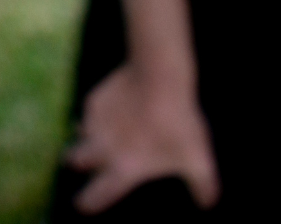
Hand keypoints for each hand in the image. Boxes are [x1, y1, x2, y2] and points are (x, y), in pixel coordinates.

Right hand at [62, 62, 218, 214]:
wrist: (159, 76)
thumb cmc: (178, 123)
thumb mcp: (198, 158)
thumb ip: (202, 185)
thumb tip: (207, 203)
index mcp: (123, 169)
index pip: (94, 196)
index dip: (86, 204)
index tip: (85, 205)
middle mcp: (101, 149)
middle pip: (74, 162)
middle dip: (78, 164)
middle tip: (89, 163)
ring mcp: (94, 123)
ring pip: (78, 135)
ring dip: (85, 138)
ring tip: (99, 134)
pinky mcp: (94, 100)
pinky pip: (88, 112)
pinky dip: (96, 115)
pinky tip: (112, 110)